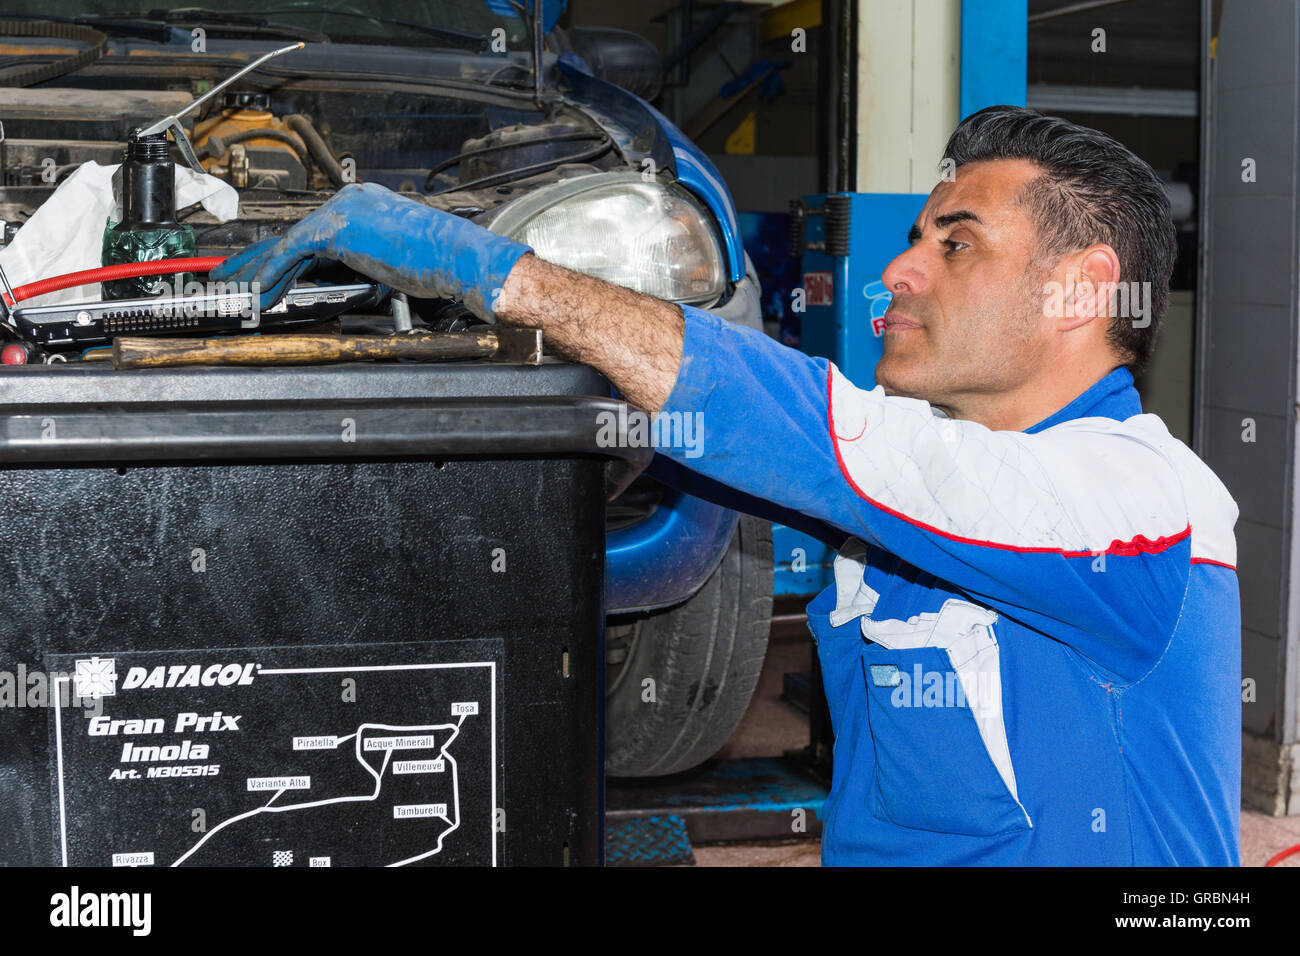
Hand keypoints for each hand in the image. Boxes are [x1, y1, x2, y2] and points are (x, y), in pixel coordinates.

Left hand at [210, 182, 531, 317]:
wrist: (455, 254)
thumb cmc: (437, 261)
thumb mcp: (390, 260)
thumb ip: (359, 264)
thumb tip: (338, 282)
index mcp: (361, 206)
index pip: (312, 233)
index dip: (283, 255)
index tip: (264, 270)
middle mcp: (347, 201)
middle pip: (291, 233)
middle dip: (256, 257)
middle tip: (230, 273)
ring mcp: (340, 211)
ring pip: (284, 243)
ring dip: (255, 269)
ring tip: (233, 288)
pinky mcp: (335, 228)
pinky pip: (291, 254)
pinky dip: (271, 275)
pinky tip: (257, 293)